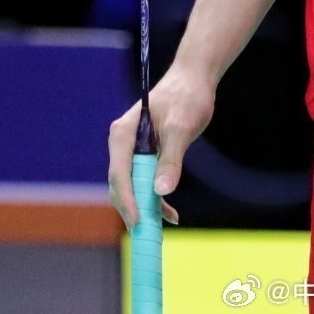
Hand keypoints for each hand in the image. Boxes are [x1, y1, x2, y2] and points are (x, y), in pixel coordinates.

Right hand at [107, 62, 214, 229]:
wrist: (195, 80)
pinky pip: (143, 180)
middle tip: (148, 233)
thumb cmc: (187, 96)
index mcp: (124, 133)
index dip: (127, 200)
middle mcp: (123, 142)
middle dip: (133, 208)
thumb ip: (171, 159)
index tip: (138, 221)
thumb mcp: (182, 127)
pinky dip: (154, 197)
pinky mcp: (144, 153)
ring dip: (145, 206)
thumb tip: (161, 191)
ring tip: (163, 225)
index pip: (119, 173)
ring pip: (132, 185)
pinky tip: (170, 213)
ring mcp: (132, 148)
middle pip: (121, 183)